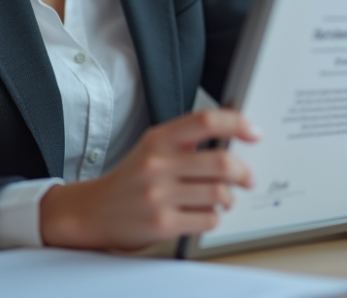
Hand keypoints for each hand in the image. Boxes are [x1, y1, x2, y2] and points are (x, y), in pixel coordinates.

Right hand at [38, 109, 257, 249]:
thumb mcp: (153, 148)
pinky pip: (208, 220)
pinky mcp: (162, 224)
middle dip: (244, 172)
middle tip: (248, 177)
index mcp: (158, 139)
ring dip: (229, 198)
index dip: (237, 123)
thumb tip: (235, 138)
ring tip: (223, 198)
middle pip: (221, 162)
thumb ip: (187, 141)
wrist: (91, 212)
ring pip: (219, 193)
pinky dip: (214, 218)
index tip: (255, 132)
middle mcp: (158, 164)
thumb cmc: (132, 179)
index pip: (206, 121)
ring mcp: (159, 196)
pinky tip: (203, 214)